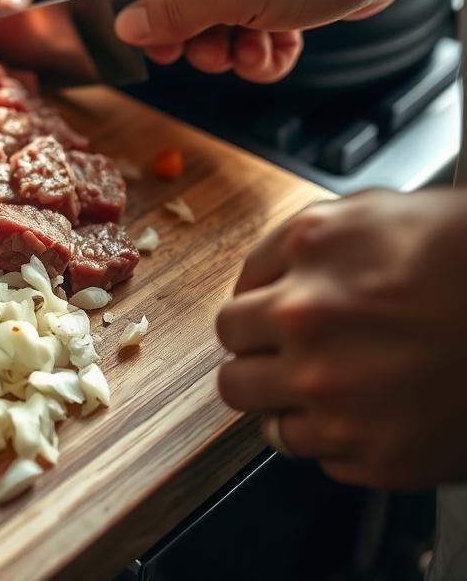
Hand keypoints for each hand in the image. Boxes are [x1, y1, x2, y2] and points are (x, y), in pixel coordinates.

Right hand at [81, 0, 455, 82]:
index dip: (116, 18)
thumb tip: (126, 26)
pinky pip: (264, 21)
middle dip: (193, 45)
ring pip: (222, 22)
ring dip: (237, 51)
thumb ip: (173, 11)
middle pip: (172, 11)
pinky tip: (287, 46)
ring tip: (263, 52)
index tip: (141, 51)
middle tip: (218, 52)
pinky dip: (271, 44)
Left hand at [216, 189, 466, 488]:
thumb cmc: (459, 254)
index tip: (269, 331)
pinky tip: (376, 414)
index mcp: (300, 268)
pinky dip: (343, 442)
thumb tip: (255, 283)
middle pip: (234, 376)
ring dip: (292, 411)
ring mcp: (341, 400)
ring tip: (333, 393)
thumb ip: (292, 247)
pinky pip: (325, 460)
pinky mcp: (380, 455)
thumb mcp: (362, 213)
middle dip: (257, 370)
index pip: (229, 317)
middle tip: (288, 365)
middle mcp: (308, 331)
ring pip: (269, 425)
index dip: (252, 324)